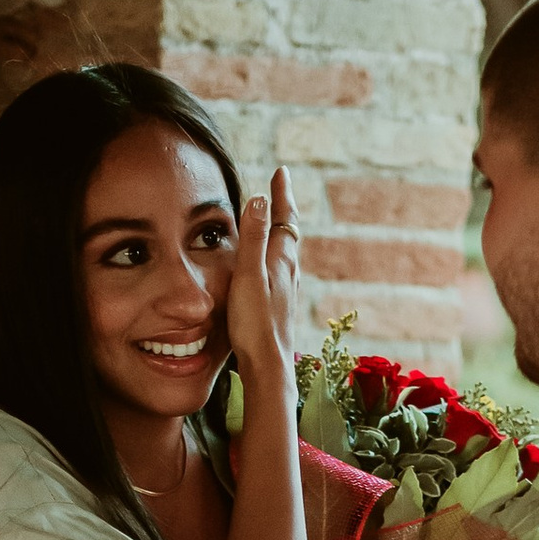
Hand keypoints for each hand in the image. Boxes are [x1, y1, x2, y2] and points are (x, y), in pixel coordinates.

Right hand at [224, 167, 301, 399]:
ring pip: (288, 253)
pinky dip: (277, 256)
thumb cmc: (255, 324)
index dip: (281, 195)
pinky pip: (282, 271)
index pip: (284, 219)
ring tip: (276, 223)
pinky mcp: (281, 308)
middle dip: (283, 210)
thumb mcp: (249, 275)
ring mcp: (287, 292)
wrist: (269, 367)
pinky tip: (273, 269)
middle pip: (290, 234)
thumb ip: (253, 238)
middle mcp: (289, 274)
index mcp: (281, 261)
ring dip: (282, 233)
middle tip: (279, 190)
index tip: (281, 172)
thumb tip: (260, 199)